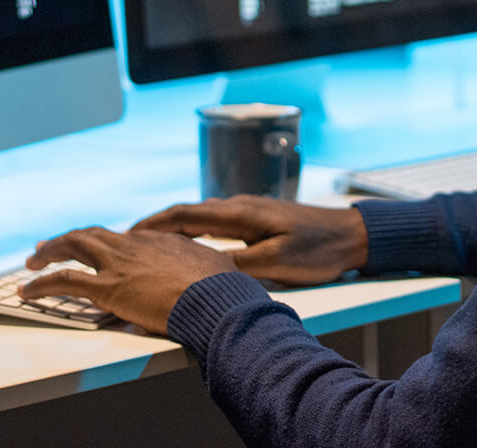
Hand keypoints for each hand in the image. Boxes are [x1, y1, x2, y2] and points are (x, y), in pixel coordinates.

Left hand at [20, 227, 236, 334]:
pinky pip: (63, 281)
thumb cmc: (221, 289)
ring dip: (50, 252)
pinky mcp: (108, 287)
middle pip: (93, 234)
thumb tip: (206, 280)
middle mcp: (136, 244)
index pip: (123, 237)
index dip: (104, 241)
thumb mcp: (212, 269)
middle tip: (47, 247)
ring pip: (74, 245)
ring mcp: (120, 264)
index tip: (94, 247)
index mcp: (160, 240)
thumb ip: (199, 270)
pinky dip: (40, 284)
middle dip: (68, 239)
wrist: (216, 297)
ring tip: (32, 262)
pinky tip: (26, 291)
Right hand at [131, 196, 368, 286]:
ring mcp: (251, 211)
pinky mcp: (259, 220)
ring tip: (148, 243)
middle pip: (189, 212)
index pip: (188, 214)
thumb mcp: (278, 262)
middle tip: (125, 240)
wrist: (351, 234)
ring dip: (174, 227)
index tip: (127, 234)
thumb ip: (240, 266)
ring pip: (202, 216)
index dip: (155, 224)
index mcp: (242, 213)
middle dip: (156, 224)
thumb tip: (200, 270)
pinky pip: (216, 221)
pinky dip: (194, 230)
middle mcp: (242, 206)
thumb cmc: (318, 250)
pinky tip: (190, 244)